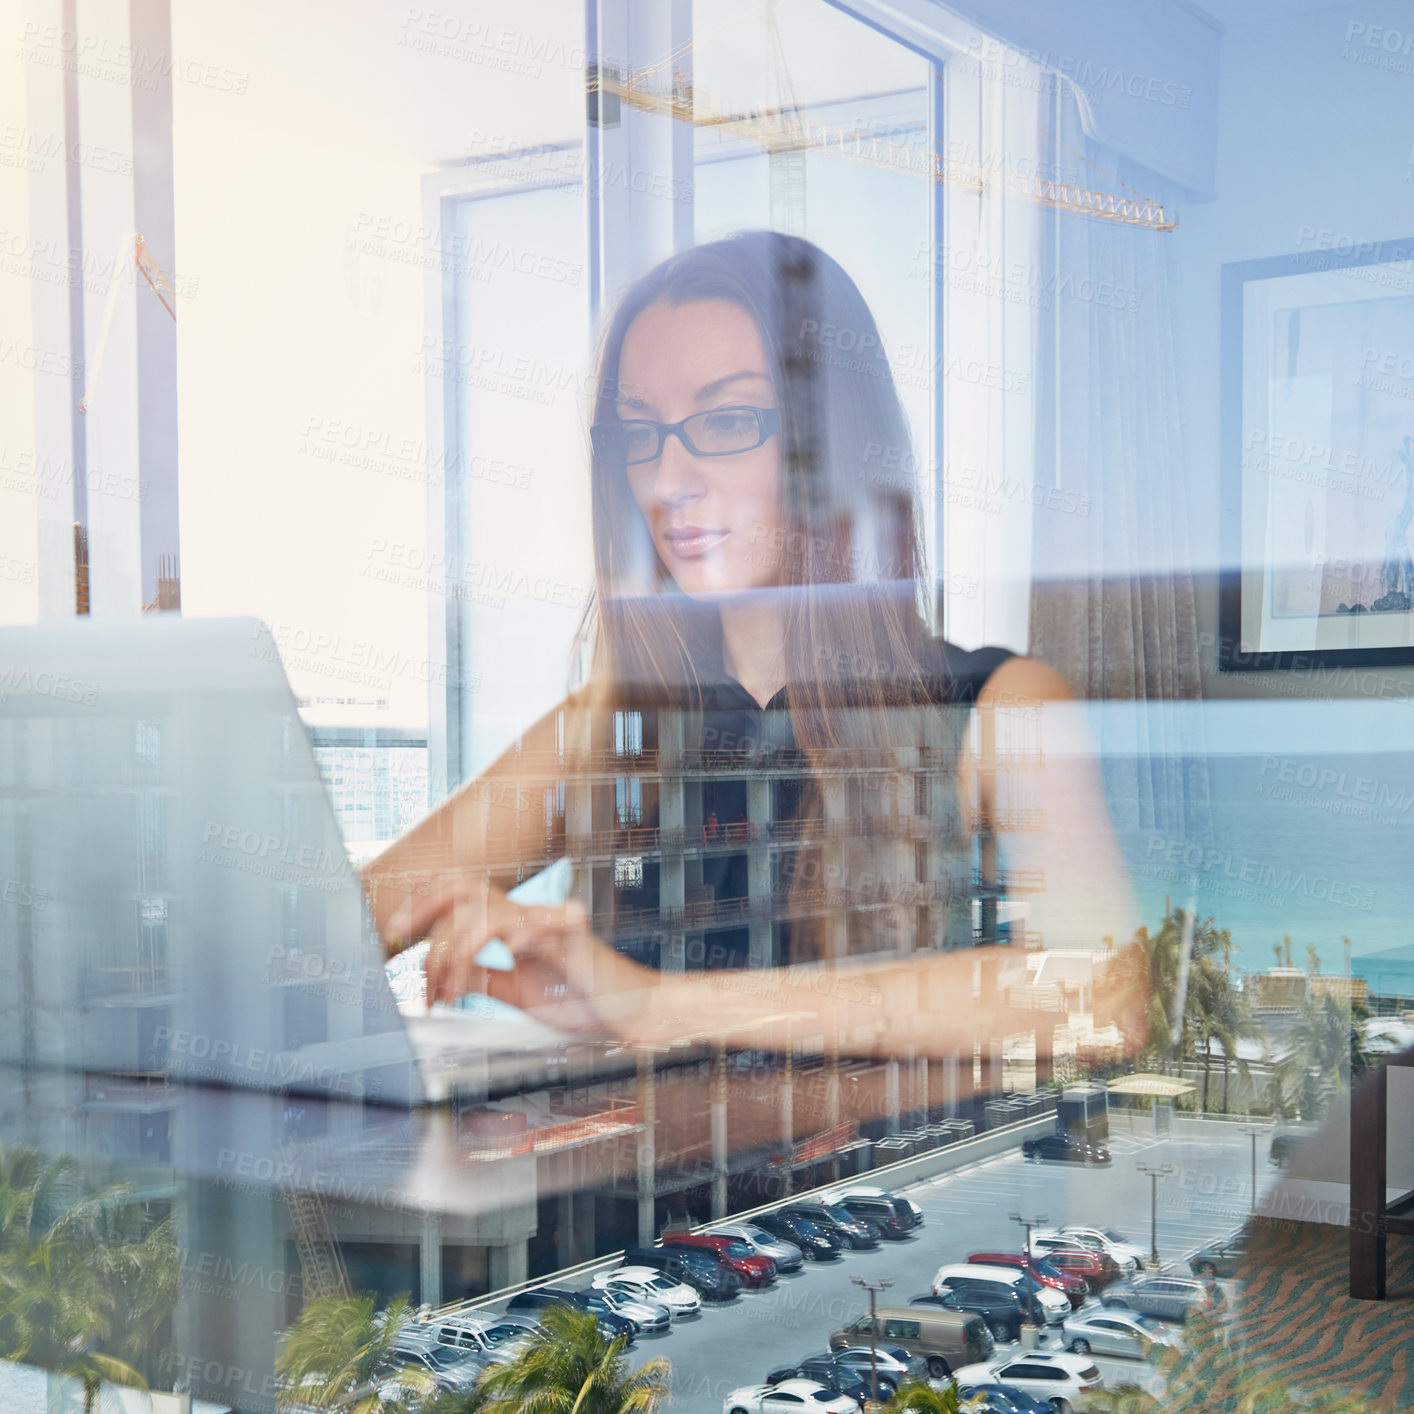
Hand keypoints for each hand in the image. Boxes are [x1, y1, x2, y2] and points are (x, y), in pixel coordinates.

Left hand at [386, 879, 648, 1035]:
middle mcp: (526, 916)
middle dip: (423, 907)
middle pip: (466, 887)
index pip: (459, 897)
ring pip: (487, 912)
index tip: (394, 932)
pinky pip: (539, 922)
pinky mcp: (574, 934)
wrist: (629, 1010)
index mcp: (512, 925)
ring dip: (456, 955)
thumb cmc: (582, 1000)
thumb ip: (485, 977)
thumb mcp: (517, 992)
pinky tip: (503, 956)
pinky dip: (514, 937)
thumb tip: (445, 975)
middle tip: (397, 936)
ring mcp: (548, 921)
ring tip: (451, 994)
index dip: (422, 907)